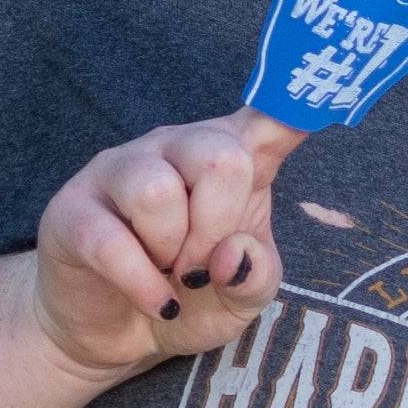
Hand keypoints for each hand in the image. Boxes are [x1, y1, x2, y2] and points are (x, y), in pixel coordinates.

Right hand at [30, 112, 296, 376]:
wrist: (118, 331)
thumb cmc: (193, 296)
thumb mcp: (246, 294)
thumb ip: (258, 273)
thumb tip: (233, 251)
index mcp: (230, 156)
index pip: (270, 118)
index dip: (296, 102)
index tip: (335, 76)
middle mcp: (174, 149)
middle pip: (218, 157)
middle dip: (220, 225)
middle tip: (204, 265)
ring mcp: (118, 172)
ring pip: (157, 189)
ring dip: (175, 250)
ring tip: (171, 272)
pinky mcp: (72, 210)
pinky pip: (112, 241)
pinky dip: (144, 284)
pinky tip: (155, 300)